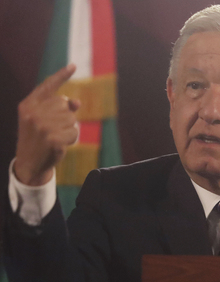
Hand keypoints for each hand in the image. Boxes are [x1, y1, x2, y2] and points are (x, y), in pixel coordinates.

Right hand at [14, 64, 79, 185]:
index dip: (61, 76)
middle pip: (64, 103)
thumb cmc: (38, 138)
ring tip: (55, 136)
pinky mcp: (53, 139)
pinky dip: (71, 138)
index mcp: (28, 105)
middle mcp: (33, 113)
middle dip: (64, 116)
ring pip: (72, 119)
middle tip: (52, 128)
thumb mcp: (42, 120)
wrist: (29, 162)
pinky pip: (74, 132)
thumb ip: (57, 108)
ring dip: (68, 128)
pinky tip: (60, 144)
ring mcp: (42, 127)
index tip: (74, 66)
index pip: (47, 87)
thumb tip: (76, 102)